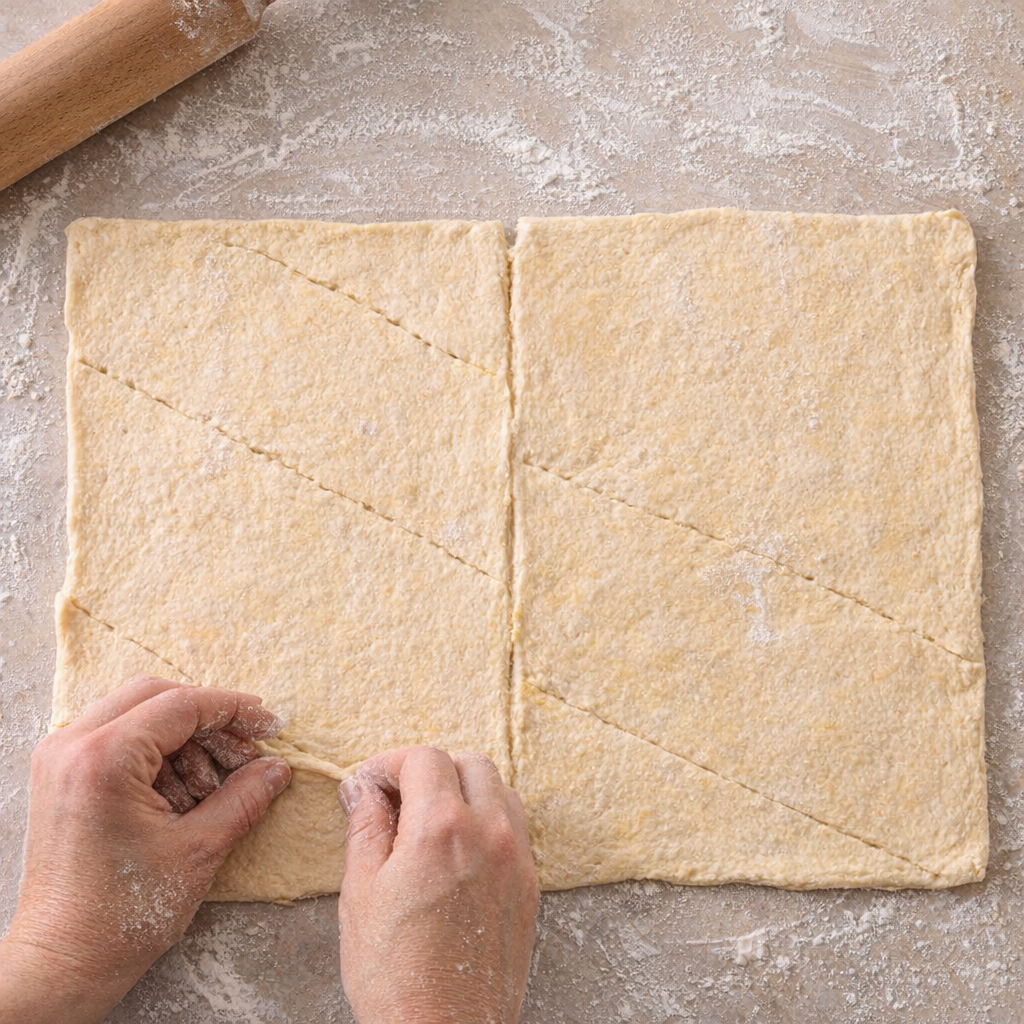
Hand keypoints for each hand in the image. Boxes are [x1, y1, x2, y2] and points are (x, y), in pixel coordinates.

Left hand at [0, 677, 291, 1023]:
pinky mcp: (61, 776)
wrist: (63, 960)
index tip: (268, 724)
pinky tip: (183, 793)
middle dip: (208, 720)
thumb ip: (244, 797)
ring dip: (184, 740)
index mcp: (103, 759)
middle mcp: (72, 747)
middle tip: (246, 750)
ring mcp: (60, 759)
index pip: (180, 705)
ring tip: (212, 787)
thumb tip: (276, 768)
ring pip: (137, 713)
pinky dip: (157, 754)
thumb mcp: (199, 850)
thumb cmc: (121, 914)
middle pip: (155, 696)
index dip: (233, 710)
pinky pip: (118, 738)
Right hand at [338, 748, 538, 1023]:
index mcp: (442, 828)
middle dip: (431, 771)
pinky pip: (515, 828)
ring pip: (500, 790)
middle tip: (400, 799)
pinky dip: (489, 822)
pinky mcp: (530, 885)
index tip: (372, 783)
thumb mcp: (361, 892)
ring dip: (467, 792)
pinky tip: (460, 852)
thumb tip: (363, 790)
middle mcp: (488, 833)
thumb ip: (366, 827)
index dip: (390, 763)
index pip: (424, 758)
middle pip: (469, 764)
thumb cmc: (395, 974)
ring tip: (431, 824)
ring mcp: (516, 858)